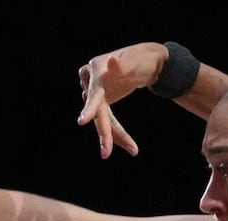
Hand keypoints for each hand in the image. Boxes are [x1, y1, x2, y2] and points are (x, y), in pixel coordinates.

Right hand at [77, 42, 167, 157]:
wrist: (145, 61)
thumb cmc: (141, 59)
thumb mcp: (136, 61)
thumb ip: (124, 64)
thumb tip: (111, 61)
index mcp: (97, 68)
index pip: (94, 92)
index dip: (90, 108)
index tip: (82, 122)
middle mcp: (90, 80)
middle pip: (97, 110)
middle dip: (105, 131)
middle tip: (106, 154)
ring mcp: (94, 91)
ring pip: (102, 118)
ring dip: (115, 136)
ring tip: (132, 149)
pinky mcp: (101, 101)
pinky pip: (107, 119)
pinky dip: (116, 132)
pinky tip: (129, 145)